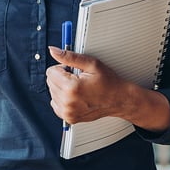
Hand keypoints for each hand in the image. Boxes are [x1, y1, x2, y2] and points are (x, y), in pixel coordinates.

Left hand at [46, 46, 169, 131]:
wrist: (119, 100)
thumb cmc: (109, 83)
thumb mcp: (91, 64)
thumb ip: (69, 57)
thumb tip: (53, 51)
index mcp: (72, 88)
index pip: (51, 72)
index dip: (63, 68)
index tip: (74, 71)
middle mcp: (68, 102)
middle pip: (50, 82)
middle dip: (61, 77)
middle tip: (78, 79)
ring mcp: (68, 112)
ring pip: (52, 93)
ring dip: (62, 88)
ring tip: (79, 88)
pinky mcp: (69, 118)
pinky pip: (55, 104)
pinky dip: (63, 99)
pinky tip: (76, 96)